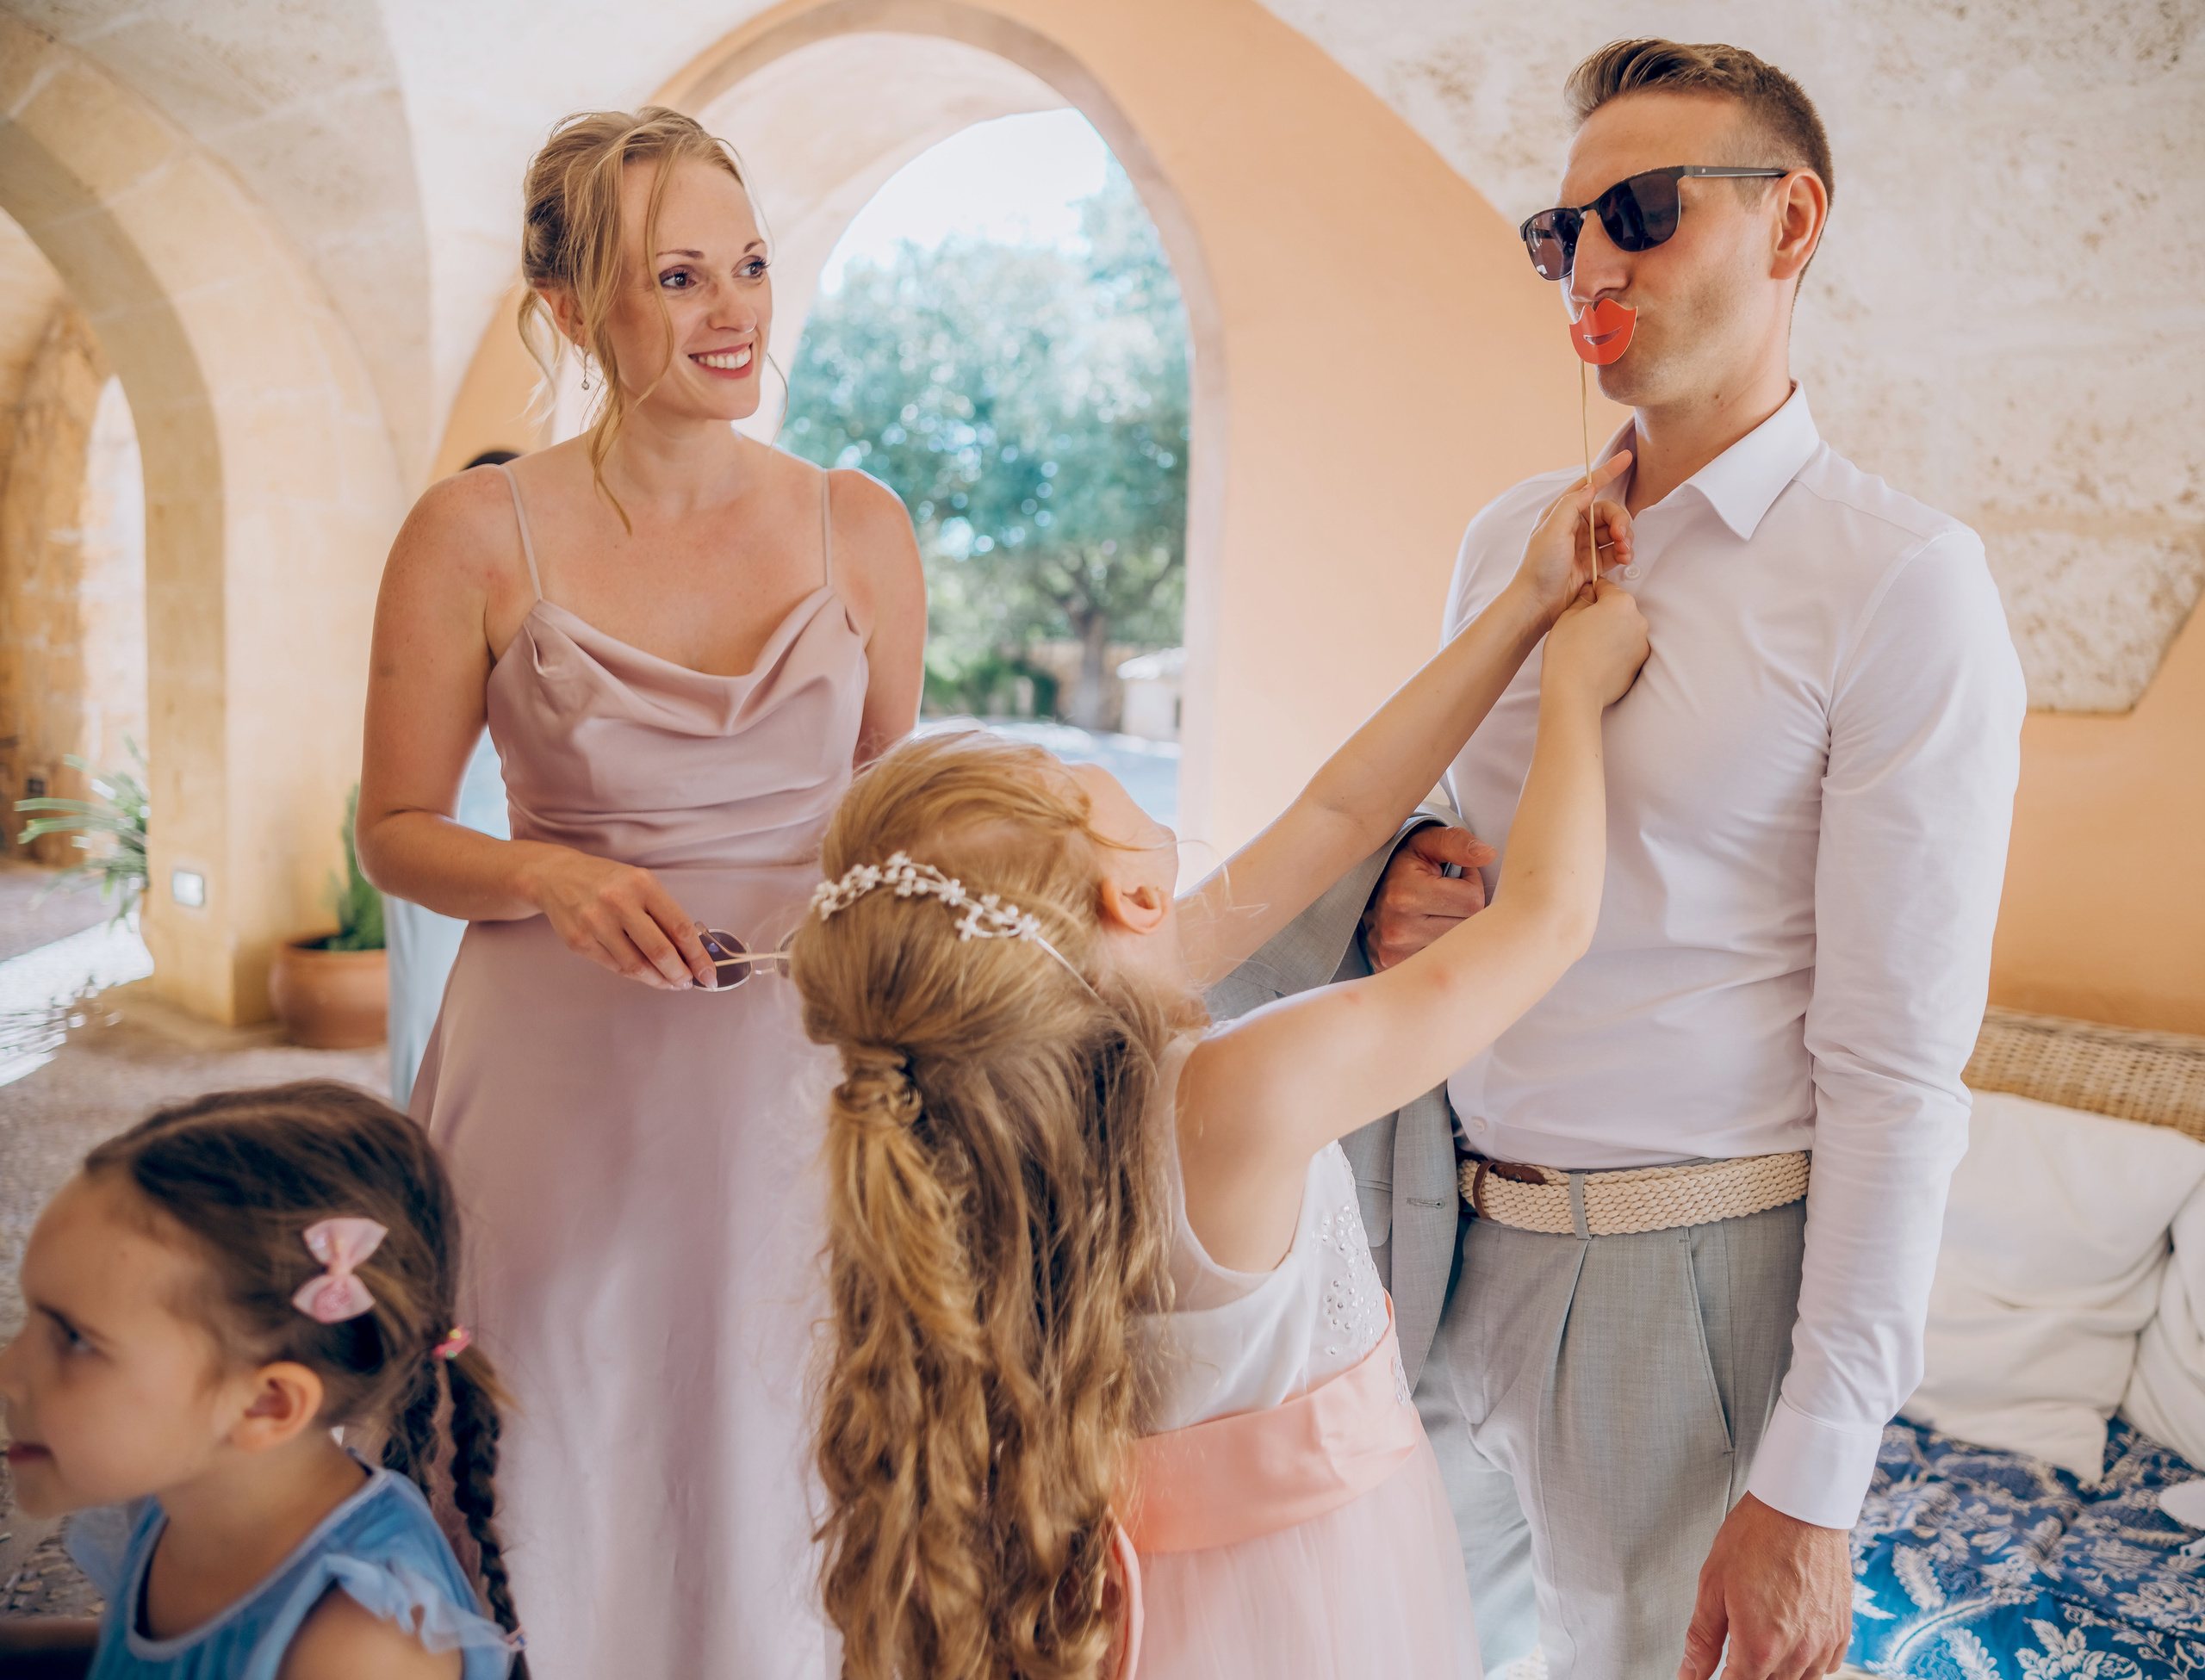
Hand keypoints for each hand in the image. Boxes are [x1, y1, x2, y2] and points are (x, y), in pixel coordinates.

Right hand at [523, 846, 714, 989]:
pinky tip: (647, 975)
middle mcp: (619, 902)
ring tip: (670, 982)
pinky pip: (616, 967)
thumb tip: (691, 952)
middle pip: (659, 951)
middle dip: (680, 974)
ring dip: (659, 980)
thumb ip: (664, 914)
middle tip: (689, 983)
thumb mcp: (640, 884)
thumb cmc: (608, 882)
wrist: (556, 876)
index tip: (709, 974)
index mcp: (642, 885)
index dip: (698, 957)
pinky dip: (636, 975)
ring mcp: (596, 923)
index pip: (679, 928)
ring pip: (636, 965)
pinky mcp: (579, 942)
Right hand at [1359, 825, 1498, 971]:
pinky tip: (1432, 937)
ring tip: (1439, 918)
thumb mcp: (1428, 844)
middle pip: (1469, 929)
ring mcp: (1396, 957)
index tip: (1455, 881)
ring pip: (1460, 950)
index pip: (1472, 900)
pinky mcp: (1397, 973)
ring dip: (1457, 934)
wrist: (1370, 897)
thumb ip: (1458, 843)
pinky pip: (1444, 967)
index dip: (1471, 885)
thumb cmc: (1407, 868)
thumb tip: (1488, 854)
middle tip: (1449, 901)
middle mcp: (1397, 930)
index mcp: (1404, 895)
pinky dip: (1445, 953)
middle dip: (1467, 912)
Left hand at [1510, 451, 1633, 622]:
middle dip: (1620, 520)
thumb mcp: (1552, 530)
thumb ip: (1572, 505)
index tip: (1627, 458)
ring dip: (1625, 538)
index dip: (1607, 472)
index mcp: (1561, 513)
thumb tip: (1590, 486)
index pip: (1588, 486)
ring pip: (1614, 531)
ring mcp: (1584, 545)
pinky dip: (1623, 553)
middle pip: (1608, 512)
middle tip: (1622, 535)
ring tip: (1625, 551)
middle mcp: (1573, 526)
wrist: (1538, 603)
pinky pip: (1615, 551)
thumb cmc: (1539, 566)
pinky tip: (1625, 559)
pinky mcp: (1592, 564)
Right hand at [1540, 579, 1648, 709]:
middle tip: (1583, 628)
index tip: (1583, 600)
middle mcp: (1638, 621)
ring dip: (1612, 633)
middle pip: (1619, 609)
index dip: (1591, 592)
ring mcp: (1642, 645)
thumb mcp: (1567, 615)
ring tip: (1590, 647)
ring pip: (1624, 631)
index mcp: (1621, 603)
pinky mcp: (1639, 665)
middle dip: (1604, 614)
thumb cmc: (1567, 652)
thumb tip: (1589, 595)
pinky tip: (1598, 660)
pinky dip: (1616, 652)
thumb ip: (1583, 599)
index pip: (1606, 588)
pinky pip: (1627, 651)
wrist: (1574, 692)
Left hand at [1677, 1494, 1853, 1679]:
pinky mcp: (1841, 1629)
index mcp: (1760, 1646)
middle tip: (1735, 1650)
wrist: (1801, 1508)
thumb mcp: (1713, 1586)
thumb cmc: (1757, 1536)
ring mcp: (1823, 1643)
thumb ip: (1702, 1639)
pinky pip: (1826, 1666)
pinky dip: (1807, 1664)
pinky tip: (1791, 1642)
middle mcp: (1797, 1652)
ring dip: (1777, 1672)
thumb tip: (1690, 1673)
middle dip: (1747, 1673)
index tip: (1714, 1674)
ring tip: (1761, 1644)